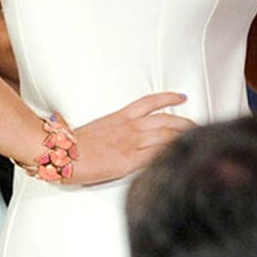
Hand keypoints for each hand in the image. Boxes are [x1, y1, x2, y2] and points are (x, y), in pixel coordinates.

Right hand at [67, 92, 193, 183]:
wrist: (58, 154)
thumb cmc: (69, 145)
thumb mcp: (93, 130)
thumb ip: (109, 129)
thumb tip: (113, 130)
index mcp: (119, 118)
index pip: (150, 103)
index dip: (168, 98)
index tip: (180, 96)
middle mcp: (128, 128)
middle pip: (166, 119)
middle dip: (185, 121)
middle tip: (198, 124)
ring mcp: (130, 143)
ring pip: (166, 135)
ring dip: (184, 136)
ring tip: (197, 138)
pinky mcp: (129, 160)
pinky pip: (157, 153)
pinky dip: (172, 152)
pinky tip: (181, 153)